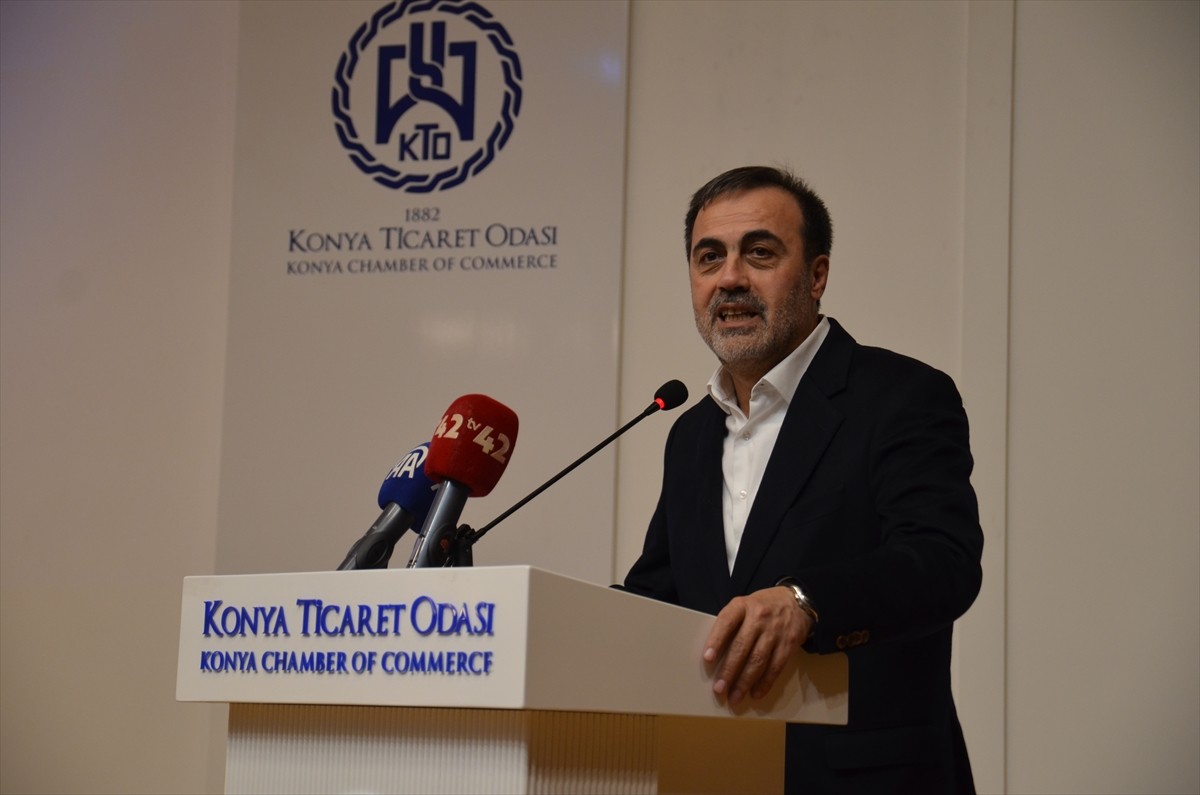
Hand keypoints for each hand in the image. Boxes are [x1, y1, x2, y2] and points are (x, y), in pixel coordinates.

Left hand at [703, 586, 811, 705]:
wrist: (797, 602)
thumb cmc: (762, 607)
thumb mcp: (744, 605)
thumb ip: (731, 623)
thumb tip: (714, 654)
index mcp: (743, 605)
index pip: (727, 622)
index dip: (716, 640)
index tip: (707, 659)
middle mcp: (759, 617)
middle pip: (741, 646)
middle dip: (729, 670)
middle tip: (719, 689)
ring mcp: (775, 631)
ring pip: (758, 660)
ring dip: (744, 682)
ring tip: (734, 697)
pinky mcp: (789, 644)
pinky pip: (776, 667)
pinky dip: (765, 682)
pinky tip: (755, 693)